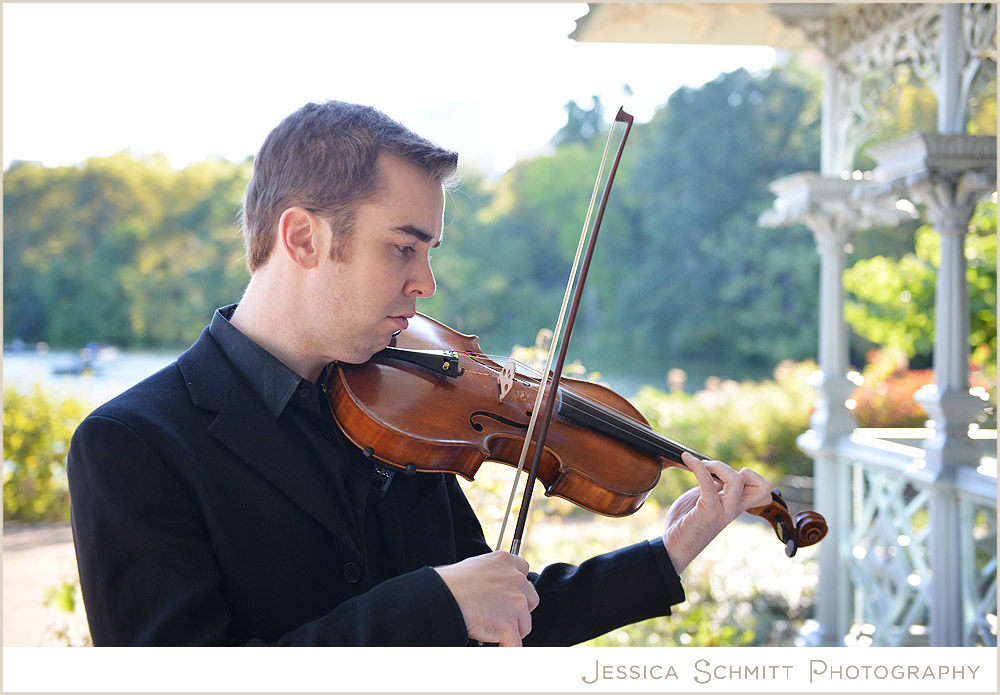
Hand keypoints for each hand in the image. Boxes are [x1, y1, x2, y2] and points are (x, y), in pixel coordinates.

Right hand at [433, 551, 538, 646]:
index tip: (510, 595)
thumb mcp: (475, 565)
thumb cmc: (451, 583)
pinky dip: (507, 647)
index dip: (517, 587)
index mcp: (505, 561)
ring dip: (512, 629)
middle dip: (519, 610)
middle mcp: (515, 579)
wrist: (443, 597)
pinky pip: (516, 644)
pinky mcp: (510, 624)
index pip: (524, 571)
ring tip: (494, 630)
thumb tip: (493, 587)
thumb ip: (492, 574)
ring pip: (525, 623)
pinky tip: (498, 646)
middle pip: (531, 599)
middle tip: (502, 615)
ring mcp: (515, 602)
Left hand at [662, 452, 771, 573]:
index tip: (726, 473)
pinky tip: (687, 459)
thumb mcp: (705, 501)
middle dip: (745, 470)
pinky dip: (697, 466)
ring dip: (718, 465)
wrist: (673, 547)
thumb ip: (715, 487)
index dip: (752, 476)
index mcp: (735, 506)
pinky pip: (708, 482)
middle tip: (716, 470)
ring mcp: (723, 511)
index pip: (764, 491)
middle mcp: (733, 509)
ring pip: (737, 480)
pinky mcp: (708, 511)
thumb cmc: (686, 523)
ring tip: (700, 465)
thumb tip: (717, 472)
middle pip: (764, 486)